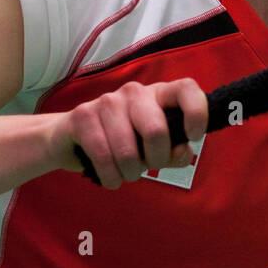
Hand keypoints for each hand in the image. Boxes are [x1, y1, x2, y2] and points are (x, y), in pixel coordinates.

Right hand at [49, 79, 207, 188]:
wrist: (71, 139)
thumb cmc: (124, 143)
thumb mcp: (155, 149)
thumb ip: (175, 152)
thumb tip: (180, 152)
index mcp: (159, 94)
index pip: (187, 88)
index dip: (196, 112)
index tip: (193, 137)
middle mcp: (135, 92)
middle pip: (156, 131)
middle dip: (155, 160)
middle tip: (148, 167)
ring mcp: (108, 101)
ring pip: (128, 150)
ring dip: (130, 173)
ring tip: (127, 174)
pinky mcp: (83, 115)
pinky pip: (102, 155)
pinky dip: (111, 177)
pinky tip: (112, 179)